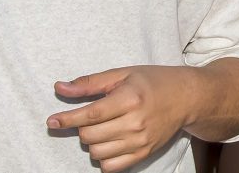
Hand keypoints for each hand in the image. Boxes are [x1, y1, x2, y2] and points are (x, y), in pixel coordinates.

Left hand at [48, 65, 196, 169]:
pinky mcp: (144, 154)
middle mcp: (135, 122)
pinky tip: (108, 143)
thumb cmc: (154, 82)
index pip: (90, 115)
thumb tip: (60, 88)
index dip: (67, 120)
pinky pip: (111, 167)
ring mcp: (140, 141)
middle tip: (91, 117)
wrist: (187, 98)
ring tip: (102, 129)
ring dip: (92, 142)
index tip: (51, 121)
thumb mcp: (123, 74)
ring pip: (97, 153)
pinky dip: (103, 158)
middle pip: (90, 136)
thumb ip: (90, 83)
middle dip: (82, 128)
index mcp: (129, 99)